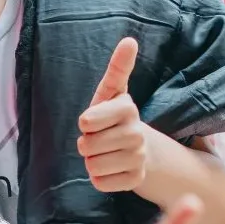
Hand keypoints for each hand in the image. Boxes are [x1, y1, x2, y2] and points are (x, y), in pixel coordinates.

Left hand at [78, 38, 149, 193]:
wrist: (134, 146)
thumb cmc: (112, 116)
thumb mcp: (111, 92)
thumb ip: (118, 68)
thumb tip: (129, 40)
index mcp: (128, 109)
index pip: (87, 121)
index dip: (85, 122)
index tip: (92, 120)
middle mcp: (137, 134)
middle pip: (87, 145)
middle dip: (85, 143)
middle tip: (98, 138)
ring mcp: (139, 158)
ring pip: (93, 166)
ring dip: (91, 161)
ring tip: (104, 152)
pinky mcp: (136, 180)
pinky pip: (101, 183)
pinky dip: (99, 178)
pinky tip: (110, 168)